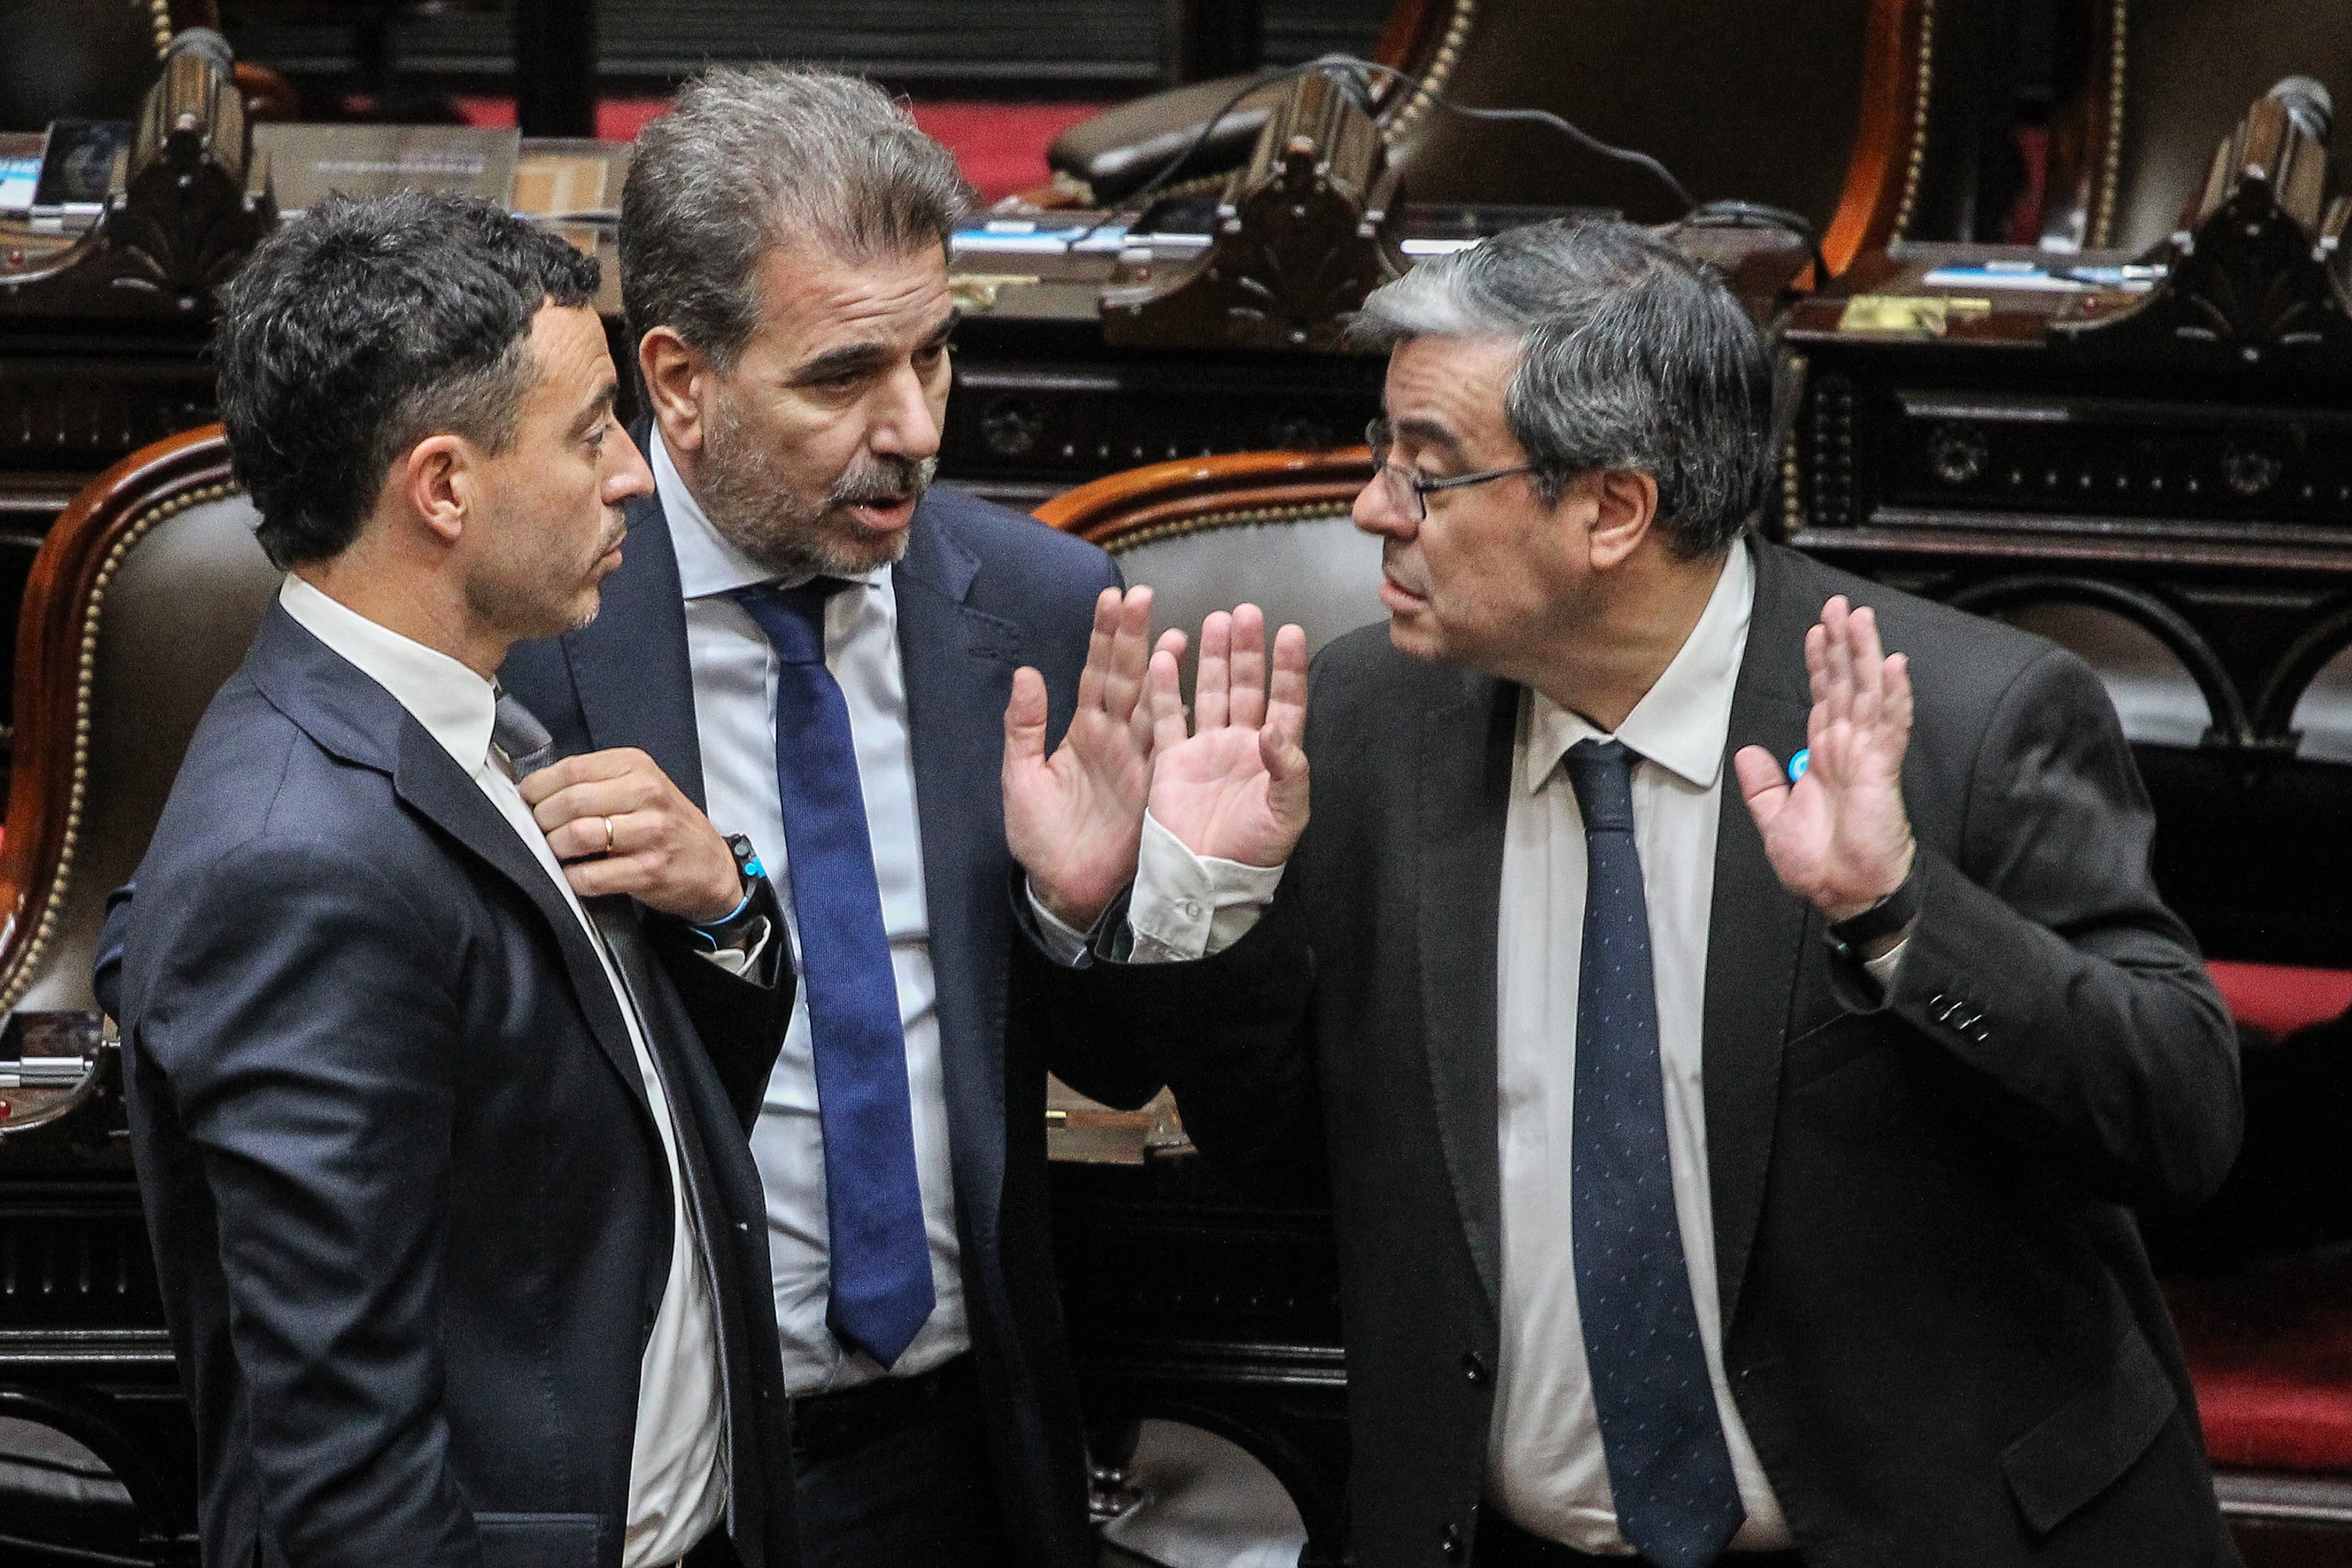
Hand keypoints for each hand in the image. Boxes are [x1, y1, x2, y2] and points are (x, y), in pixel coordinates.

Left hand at [519, 747, 742, 923]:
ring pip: (576, 836)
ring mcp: (650, 833)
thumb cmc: (666, 824)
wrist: (711, 866)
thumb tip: (536, 790)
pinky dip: (570, 879)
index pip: (572, 770)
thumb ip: (596, 781)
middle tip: (539, 831)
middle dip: (541, 820)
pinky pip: (590, 876)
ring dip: (553, 848)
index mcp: (638, 767)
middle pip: (569, 802)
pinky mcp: (648, 871)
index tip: (527, 800)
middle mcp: (647, 794)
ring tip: (554, 852)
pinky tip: (572, 876)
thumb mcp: (641, 785)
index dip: (538, 787)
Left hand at [1004, 586, 1177, 929]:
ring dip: (1164, 668)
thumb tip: (1026, 673)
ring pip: (1153, 703)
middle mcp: (1114, 738)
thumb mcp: (1021, 780)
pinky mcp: (1154, 785)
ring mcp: (1137, 759)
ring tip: (1176, 629)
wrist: (1067, 890)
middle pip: (1126, 677)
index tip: (1112, 597)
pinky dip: (1179, 714)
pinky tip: (1191, 686)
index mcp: (1083, 732)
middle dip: (1133, 637)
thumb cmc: (1041, 840)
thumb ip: (1023, 728)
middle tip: (1141, 595)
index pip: (1095, 672)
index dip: (1103, 637)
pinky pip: (1168, 743)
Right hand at [1147, 604, 1308, 867]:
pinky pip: (1167, 717)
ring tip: (1214, 621)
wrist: (1202, 882)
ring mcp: (1205, 751)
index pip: (1286, 703)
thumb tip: (1274, 727)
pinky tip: (1166, 657)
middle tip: (1246, 612)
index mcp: (1274, 759)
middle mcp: (1241, 747)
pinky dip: (1166, 689)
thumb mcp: (1286, 816)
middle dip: (1247, 651)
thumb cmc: (1252, 853)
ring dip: (1213, 658)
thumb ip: (1288, 770)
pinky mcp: (1172, 761)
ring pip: (1210, 693)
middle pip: (1247, 688)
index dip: (1288, 669)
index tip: (1289, 632)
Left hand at [1732, 596, 1915, 924]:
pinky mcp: (1882, 771)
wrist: (1846, 894)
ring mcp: (1868, 756)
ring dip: (1866, 655)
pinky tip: (1894, 666)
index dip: (1819, 663)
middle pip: (1845, 684)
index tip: (1817, 629)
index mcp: (1823, 756)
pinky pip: (1889, 726)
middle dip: (1842, 644)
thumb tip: (1747, 752)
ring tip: (1862, 618)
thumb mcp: (1775, 820)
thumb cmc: (1820, 863)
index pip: (1822, 697)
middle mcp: (1847, 748)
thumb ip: (1762, 785)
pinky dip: (1893, 696)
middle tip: (1841, 605)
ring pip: (1868, 693)